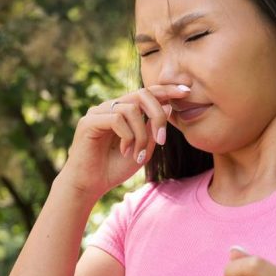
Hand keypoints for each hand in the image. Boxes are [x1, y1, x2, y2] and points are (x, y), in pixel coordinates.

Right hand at [57, 84, 190, 200]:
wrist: (90, 185)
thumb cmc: (114, 168)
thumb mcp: (143, 149)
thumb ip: (153, 129)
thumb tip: (168, 106)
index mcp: (123, 111)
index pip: (147, 93)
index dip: (166, 90)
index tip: (186, 92)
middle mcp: (110, 107)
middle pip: (142, 94)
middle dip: (157, 115)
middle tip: (161, 140)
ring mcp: (98, 112)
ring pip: (130, 109)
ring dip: (141, 133)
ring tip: (137, 153)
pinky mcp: (88, 121)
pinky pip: (116, 119)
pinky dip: (127, 136)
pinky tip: (124, 151)